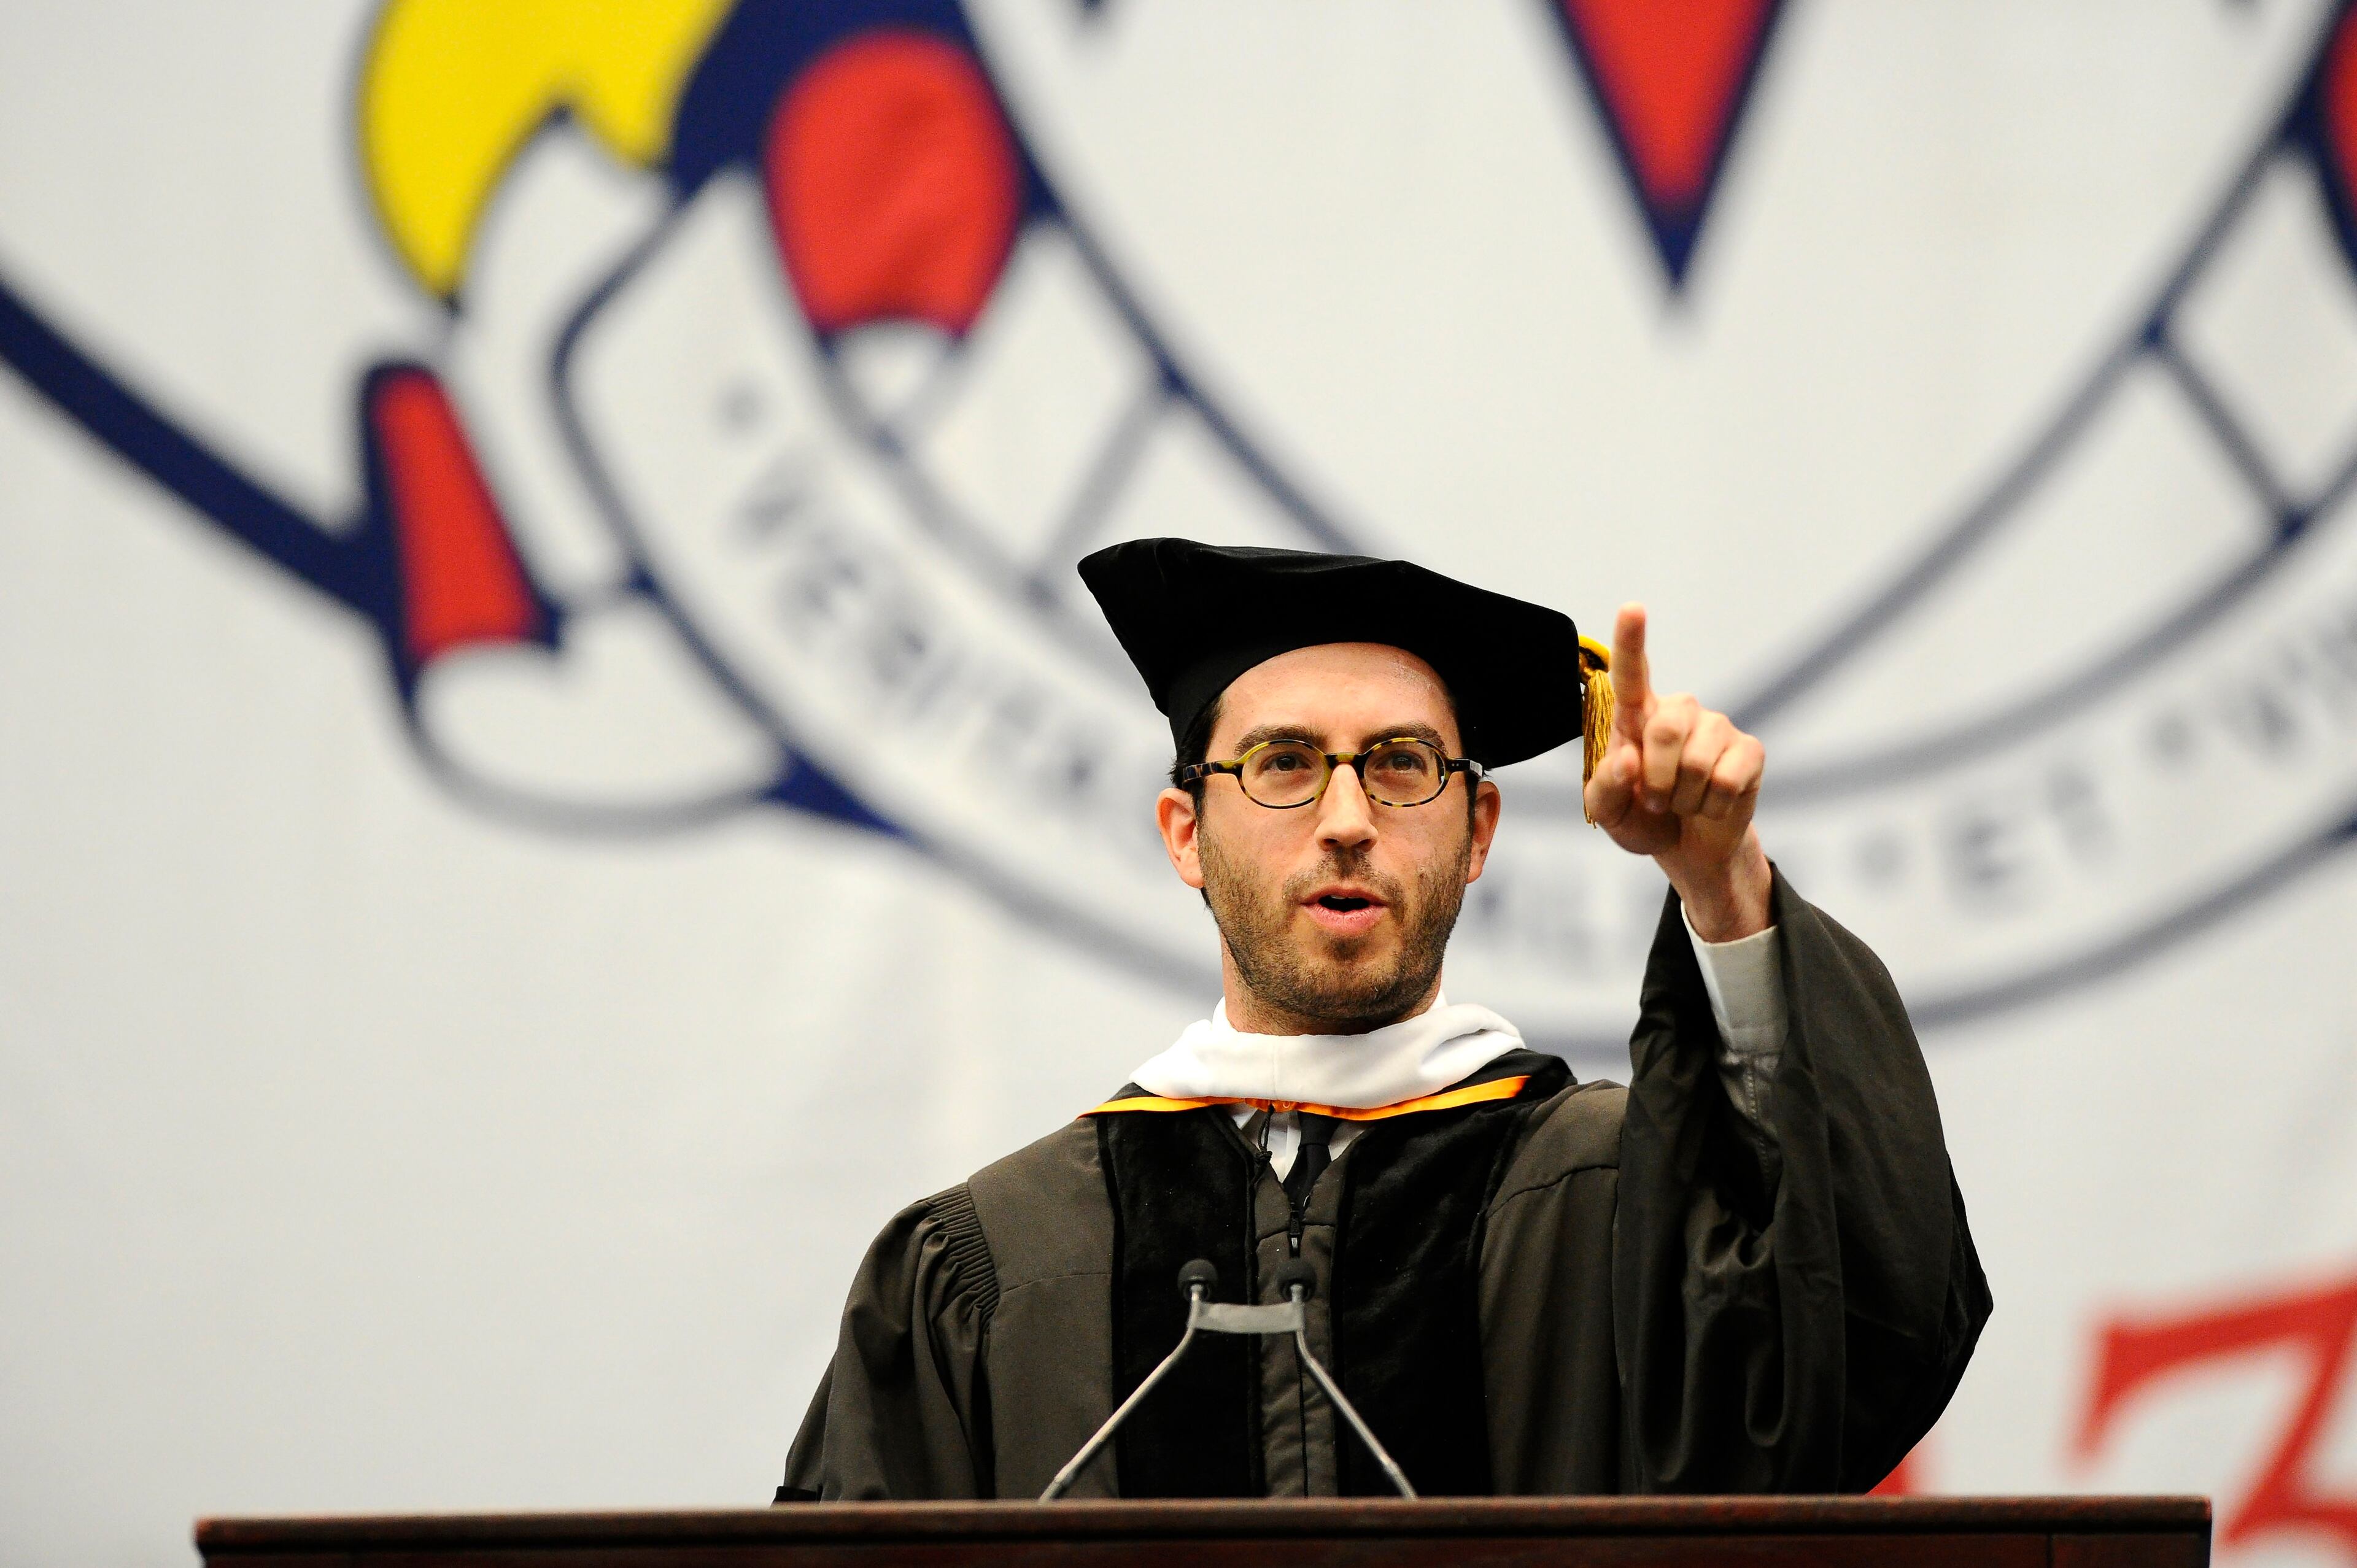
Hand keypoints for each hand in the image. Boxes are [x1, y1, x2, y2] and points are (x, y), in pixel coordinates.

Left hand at [1581, 604, 1772, 940]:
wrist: (1689, 847)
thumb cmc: (1642, 819)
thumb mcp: (1609, 813)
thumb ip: (1604, 788)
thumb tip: (1626, 760)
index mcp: (1636, 717)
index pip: (1631, 673)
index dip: (1631, 640)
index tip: (1632, 608)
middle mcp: (1678, 712)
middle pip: (1665, 728)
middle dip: (1657, 778)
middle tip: (1657, 800)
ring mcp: (1716, 727)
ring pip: (1697, 761)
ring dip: (1684, 797)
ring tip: (1683, 802)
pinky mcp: (1748, 750)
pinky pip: (1727, 779)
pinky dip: (1713, 805)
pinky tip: (1712, 803)